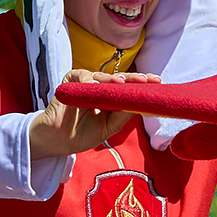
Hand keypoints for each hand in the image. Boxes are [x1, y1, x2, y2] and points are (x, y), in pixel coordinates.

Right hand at [29, 68, 161, 163]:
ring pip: (102, 78)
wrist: (59, 141)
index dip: (142, 85)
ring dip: (111, 80)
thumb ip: (123, 116)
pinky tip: (92, 85)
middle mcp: (102, 88)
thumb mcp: (109, 128)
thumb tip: (142, 106)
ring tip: (120, 83)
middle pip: (120, 80)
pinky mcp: (71, 81)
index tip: (157, 83)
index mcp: (112, 98)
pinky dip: (86, 79)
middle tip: (146, 80)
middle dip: (133, 79)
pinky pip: (80, 76)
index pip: (130, 88)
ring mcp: (86, 83)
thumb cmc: (83, 134)